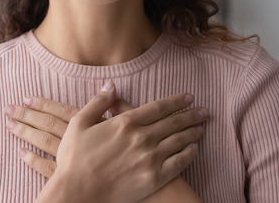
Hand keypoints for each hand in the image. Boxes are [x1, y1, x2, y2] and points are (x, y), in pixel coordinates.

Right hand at [5, 82, 207, 201]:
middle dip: (191, 114)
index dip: (176, 101)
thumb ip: (97, 102)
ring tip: (202, 127)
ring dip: (192, 132)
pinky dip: (189, 154)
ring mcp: (150, 158)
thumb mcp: (79, 124)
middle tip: (204, 110)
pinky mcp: (154, 178)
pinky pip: (178, 163)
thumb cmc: (74, 159)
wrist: (77, 193)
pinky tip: (194, 149)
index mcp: (126, 122)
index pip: (158, 107)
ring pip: (178, 141)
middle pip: (173, 122)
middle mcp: (142, 138)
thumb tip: (111, 85)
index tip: (188, 97)